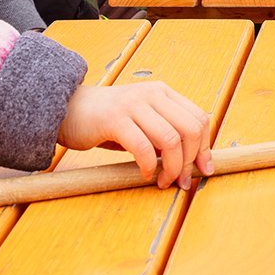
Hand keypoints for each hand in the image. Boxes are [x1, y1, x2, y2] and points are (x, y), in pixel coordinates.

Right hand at [59, 81, 213, 189]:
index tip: (204, 169)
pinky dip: (148, 166)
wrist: (69, 109)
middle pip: (190, 129)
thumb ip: (164, 132)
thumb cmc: (108, 121)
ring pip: (170, 139)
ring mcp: (134, 104)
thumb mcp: (143, 120)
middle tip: (182, 182)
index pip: (199, 118)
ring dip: (171, 167)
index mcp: (163, 92)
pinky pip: (142, 147)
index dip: (205, 147)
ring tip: (163, 181)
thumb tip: (192, 162)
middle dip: (191, 161)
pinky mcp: (114, 119)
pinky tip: (144, 174)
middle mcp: (152, 94)